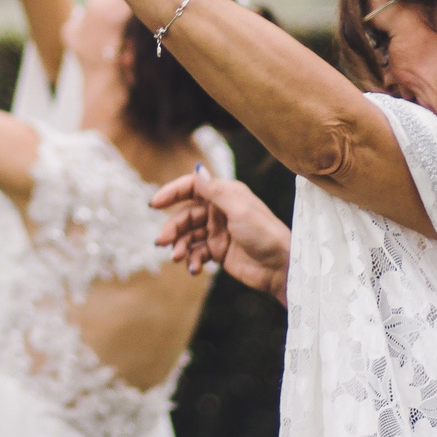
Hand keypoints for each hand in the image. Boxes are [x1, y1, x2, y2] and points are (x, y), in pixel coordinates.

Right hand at [152, 166, 291, 306]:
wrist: (281, 267)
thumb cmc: (266, 234)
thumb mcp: (239, 210)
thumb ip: (214, 191)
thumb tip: (196, 168)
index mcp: (226, 194)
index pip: (192, 187)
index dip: (172, 193)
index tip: (155, 203)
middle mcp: (220, 210)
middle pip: (186, 215)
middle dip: (173, 228)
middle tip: (162, 242)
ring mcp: (218, 232)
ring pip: (189, 235)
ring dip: (180, 245)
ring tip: (178, 257)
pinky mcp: (219, 251)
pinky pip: (197, 252)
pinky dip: (192, 259)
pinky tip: (194, 268)